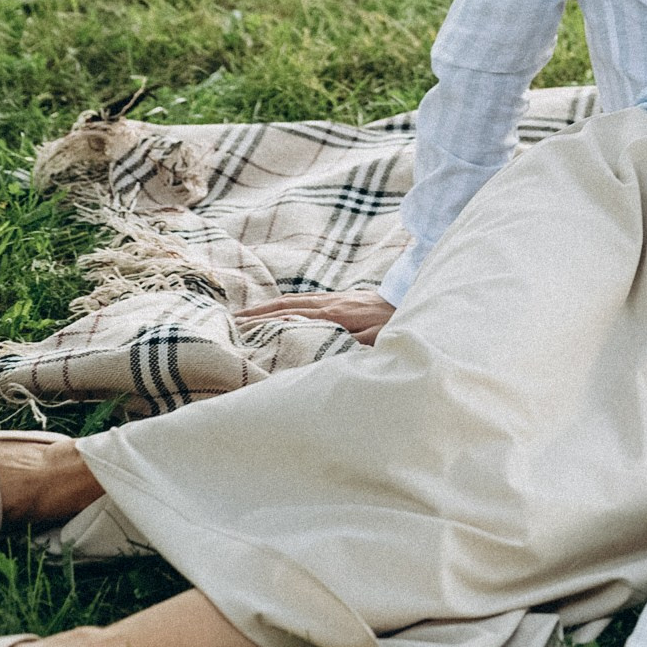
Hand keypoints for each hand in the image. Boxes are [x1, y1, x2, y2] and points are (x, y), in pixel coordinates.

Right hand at [238, 289, 392, 343]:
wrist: (413, 303)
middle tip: (233, 321)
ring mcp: (334, 298)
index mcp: (335, 314)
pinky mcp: (340, 298)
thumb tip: (320, 348)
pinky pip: (305, 299)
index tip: (244, 329)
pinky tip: (277, 309)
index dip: (267, 322)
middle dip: (259, 313)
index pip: (292, 316)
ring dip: (268, 307)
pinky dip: (285, 303)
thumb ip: (348, 344)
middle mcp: (330, 302)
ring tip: (246, 315)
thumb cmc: (394, 327)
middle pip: (286, 304)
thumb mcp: (374, 341)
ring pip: (293, 300)